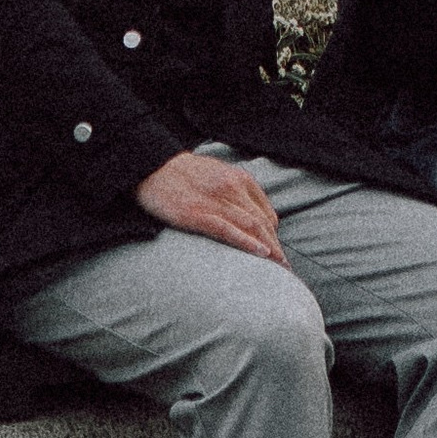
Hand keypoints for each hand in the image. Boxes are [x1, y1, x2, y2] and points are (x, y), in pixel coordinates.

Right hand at [134, 150, 289, 262]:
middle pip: (263, 223)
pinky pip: (228, 230)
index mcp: (240, 179)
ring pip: (251, 227)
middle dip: (277, 248)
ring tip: (280, 269)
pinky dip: (247, 242)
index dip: (274, 237)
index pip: (266, 214)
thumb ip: (236, 192)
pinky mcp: (197, 214)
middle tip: (286, 270)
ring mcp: (215, 201)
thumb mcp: (217, 175)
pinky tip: (260, 254)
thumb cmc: (183, 175)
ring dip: (269, 250)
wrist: (151, 167)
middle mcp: (232, 188)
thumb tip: (251, 219)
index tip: (277, 255)